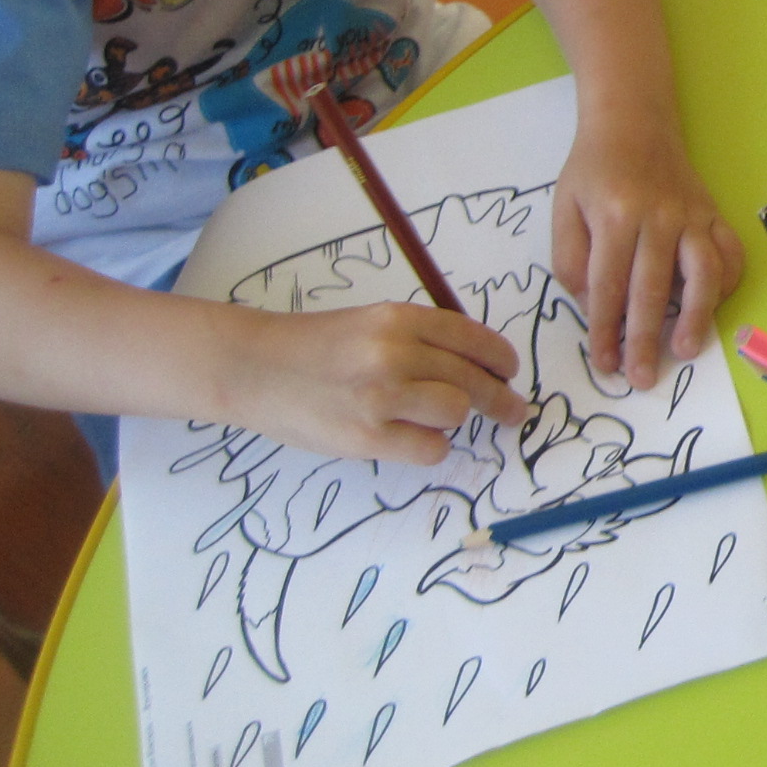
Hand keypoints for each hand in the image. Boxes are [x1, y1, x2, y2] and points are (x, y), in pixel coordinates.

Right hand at [235, 302, 529, 462]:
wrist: (253, 368)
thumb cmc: (316, 346)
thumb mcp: (372, 322)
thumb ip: (421, 338)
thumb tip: (480, 366)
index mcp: (400, 318)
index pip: (474, 339)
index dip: (501, 359)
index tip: (510, 373)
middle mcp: (395, 353)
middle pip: (474, 379)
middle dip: (500, 398)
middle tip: (513, 411)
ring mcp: (381, 396)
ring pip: (457, 412)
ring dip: (455, 419)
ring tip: (437, 419)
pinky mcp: (367, 437)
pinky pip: (431, 448)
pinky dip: (431, 446)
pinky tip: (413, 437)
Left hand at [553, 115, 742, 385]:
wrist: (632, 123)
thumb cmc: (593, 171)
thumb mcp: (564, 210)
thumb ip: (572, 261)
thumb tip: (596, 307)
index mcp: (614, 216)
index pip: (607, 286)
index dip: (605, 331)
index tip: (605, 365)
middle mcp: (657, 216)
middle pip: (652, 289)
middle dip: (645, 339)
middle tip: (642, 378)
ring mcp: (691, 214)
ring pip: (702, 271)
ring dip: (696, 315)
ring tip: (689, 348)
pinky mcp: (712, 213)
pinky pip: (730, 251)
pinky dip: (727, 281)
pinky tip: (715, 304)